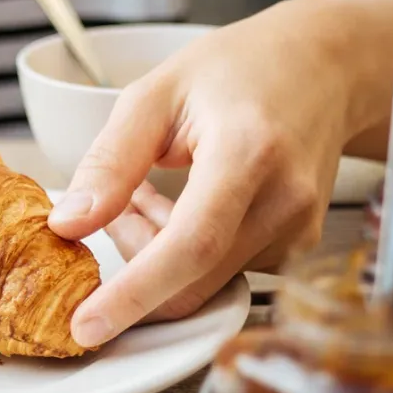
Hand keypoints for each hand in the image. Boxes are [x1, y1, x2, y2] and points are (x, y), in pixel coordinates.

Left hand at [47, 0, 388, 347]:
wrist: (323, 66)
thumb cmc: (240, 68)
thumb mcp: (155, 94)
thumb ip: (109, 161)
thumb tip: (68, 225)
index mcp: (248, 153)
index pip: (190, 245)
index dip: (134, 293)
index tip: (87, 326)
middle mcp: (285, 202)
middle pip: (190, 279)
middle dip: (134, 257)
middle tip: (122, 199)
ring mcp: (298, 230)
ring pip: (200, 281)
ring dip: (158, 248)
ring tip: (159, 185)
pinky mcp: (297, 248)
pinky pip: (220, 272)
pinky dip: (185, 249)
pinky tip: (188, 200)